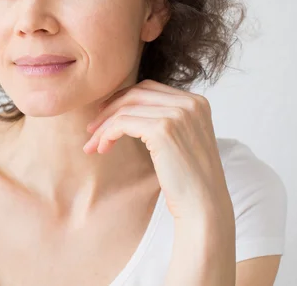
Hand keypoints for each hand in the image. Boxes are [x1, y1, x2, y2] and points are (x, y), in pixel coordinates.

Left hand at [84, 79, 232, 220]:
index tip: (105, 115)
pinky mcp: (163, 129)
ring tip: (93, 144)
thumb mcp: (182, 139)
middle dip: (109, 109)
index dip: (123, 99)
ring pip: (125, 108)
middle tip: (92, 128)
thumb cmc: (189, 180)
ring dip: (103, 126)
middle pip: (136, 94)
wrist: (204, 207)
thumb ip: (165, 119)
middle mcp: (190, 103)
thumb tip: (128, 109)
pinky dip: (107, 134)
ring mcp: (177, 114)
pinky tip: (102, 148)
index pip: (149, 88)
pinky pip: (122, 123)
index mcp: (197, 102)